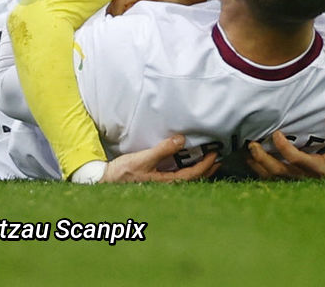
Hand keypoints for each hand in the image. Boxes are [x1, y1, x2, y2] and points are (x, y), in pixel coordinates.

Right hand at [100, 135, 219, 182]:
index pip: (193, 174)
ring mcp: (161, 183)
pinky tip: (186, 164)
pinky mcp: (155, 179)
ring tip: (208, 161)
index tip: (215, 154)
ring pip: (186, 178)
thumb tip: (182, 140)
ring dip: (199, 170)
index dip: (206, 165)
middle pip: (193, 179)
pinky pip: (178, 175)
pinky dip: (187, 169)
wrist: (106, 181)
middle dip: (207, 169)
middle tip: (218, 158)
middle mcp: (166, 184)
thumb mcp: (143, 158)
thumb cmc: (123, 173)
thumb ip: (163, 149)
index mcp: (166, 181)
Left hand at [246, 116, 324, 181]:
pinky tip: (252, 160)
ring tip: (247, 151)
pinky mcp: (292, 185)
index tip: (276, 133)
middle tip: (252, 144)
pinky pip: (273, 181)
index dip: (284, 147)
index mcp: (318, 169)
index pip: (296, 159)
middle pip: (279, 171)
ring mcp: (297, 183)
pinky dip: (260, 172)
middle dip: (263, 158)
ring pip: (273, 178)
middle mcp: (305, 178)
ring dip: (258, 165)